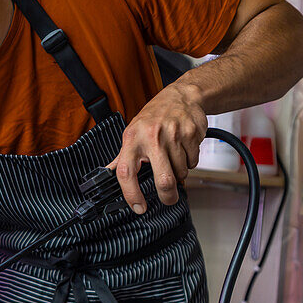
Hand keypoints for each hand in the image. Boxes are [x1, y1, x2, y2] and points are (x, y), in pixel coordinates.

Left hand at [107, 83, 207, 212]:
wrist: (182, 95)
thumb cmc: (154, 116)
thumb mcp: (133, 132)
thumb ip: (122, 156)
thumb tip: (108, 174)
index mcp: (132, 139)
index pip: (126, 173)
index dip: (131, 194)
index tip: (138, 207)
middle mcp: (152, 137)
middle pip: (164, 180)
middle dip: (168, 196)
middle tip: (168, 199)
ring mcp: (174, 135)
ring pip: (181, 173)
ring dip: (179, 173)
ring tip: (174, 158)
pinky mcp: (192, 134)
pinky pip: (193, 162)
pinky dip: (190, 162)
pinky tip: (184, 149)